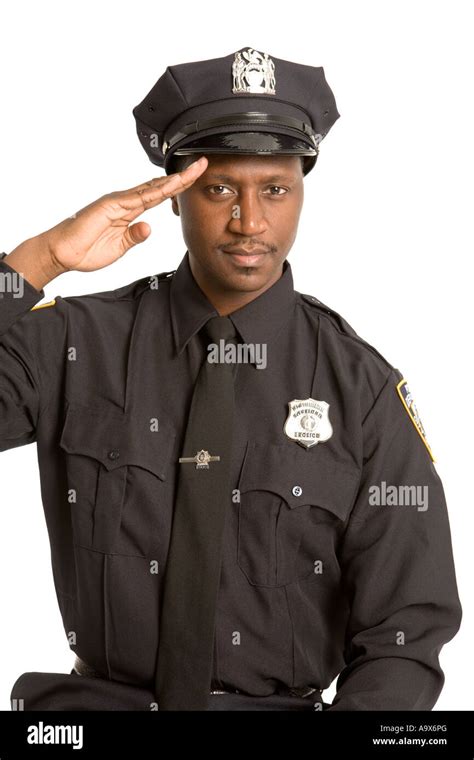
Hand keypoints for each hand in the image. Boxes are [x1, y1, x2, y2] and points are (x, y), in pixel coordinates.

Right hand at [41, 156, 207, 273]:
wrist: (63, 253)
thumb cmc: (87, 249)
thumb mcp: (119, 247)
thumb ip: (134, 236)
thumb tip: (149, 228)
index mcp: (128, 211)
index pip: (159, 196)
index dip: (178, 188)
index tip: (195, 180)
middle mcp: (125, 202)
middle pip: (159, 186)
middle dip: (182, 177)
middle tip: (203, 165)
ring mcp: (118, 201)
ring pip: (152, 188)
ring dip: (174, 180)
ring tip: (193, 170)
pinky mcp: (110, 205)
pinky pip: (137, 197)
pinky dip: (154, 191)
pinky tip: (170, 186)